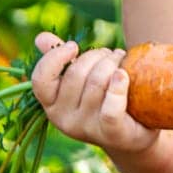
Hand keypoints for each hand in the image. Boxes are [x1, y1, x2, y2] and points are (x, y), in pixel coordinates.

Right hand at [30, 31, 159, 154]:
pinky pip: (111, 106)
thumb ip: (60, 60)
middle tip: (112, 55)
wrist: (131, 134)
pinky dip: (118, 86)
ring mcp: (87, 128)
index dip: (55, 57)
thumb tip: (41, 38)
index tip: (74, 46)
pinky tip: (124, 75)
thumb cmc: (101, 101)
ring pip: (98, 82)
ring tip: (122, 62)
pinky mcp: (111, 133)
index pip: (41, 79)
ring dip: (114, 63)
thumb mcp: (79, 81)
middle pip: (77, 74)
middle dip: (97, 55)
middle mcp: (64, 118)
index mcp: (51, 104)